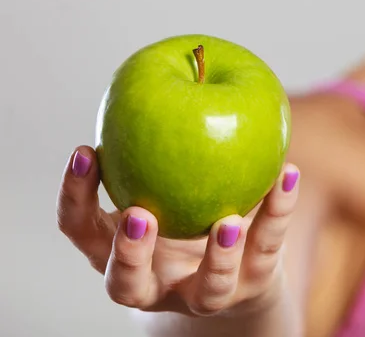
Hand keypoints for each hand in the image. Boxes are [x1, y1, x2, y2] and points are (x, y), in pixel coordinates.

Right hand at [57, 146, 299, 316]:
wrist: (238, 274)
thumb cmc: (188, 218)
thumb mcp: (164, 189)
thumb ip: (156, 153)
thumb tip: (168, 73)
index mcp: (122, 253)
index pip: (82, 230)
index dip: (74, 196)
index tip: (86, 150)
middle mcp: (157, 283)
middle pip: (127, 284)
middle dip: (129, 254)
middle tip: (140, 214)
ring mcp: (205, 294)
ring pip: (207, 290)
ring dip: (217, 257)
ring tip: (227, 222)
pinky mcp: (251, 287)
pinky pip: (267, 249)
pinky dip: (278, 211)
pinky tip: (288, 174)